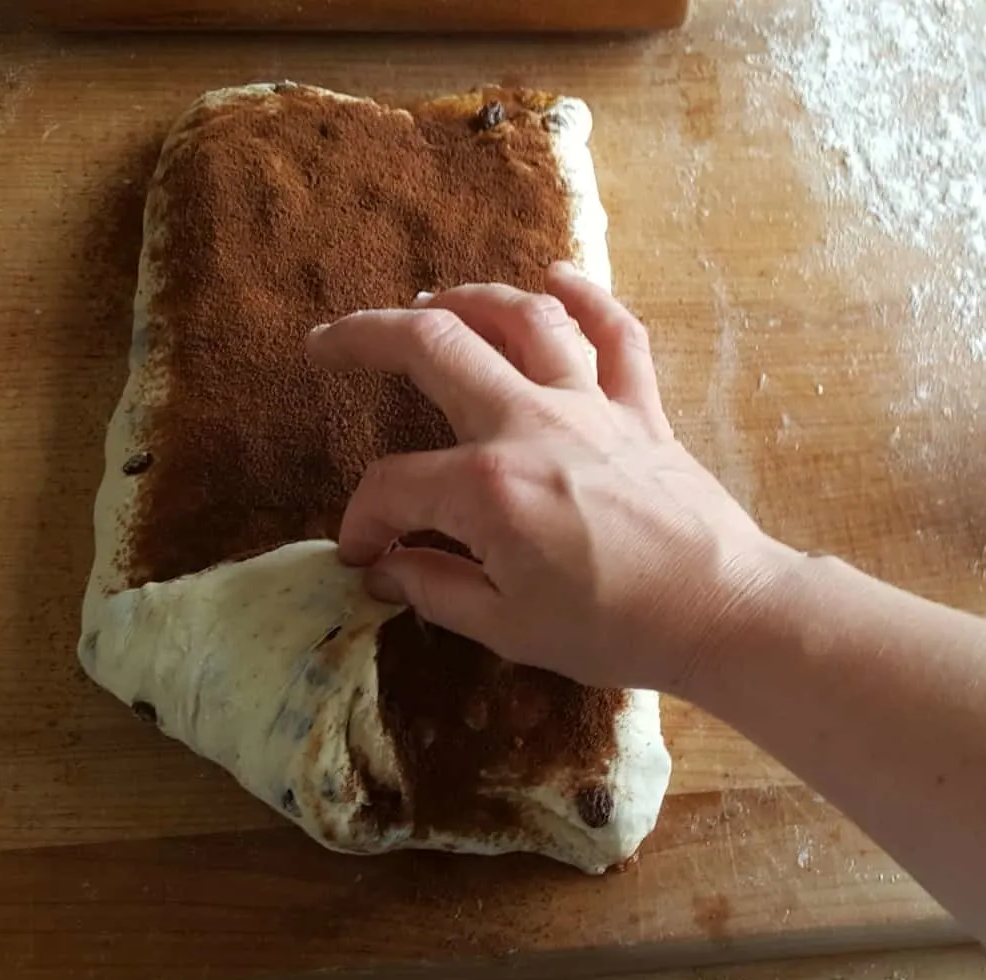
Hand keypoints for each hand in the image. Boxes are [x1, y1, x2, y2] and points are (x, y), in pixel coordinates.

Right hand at [306, 263, 791, 693]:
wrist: (722, 612)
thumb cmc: (613, 629)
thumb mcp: (507, 627)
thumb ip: (435, 589)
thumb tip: (386, 569)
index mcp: (487, 487)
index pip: (395, 487)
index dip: (365, 520)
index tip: (363, 553)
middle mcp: (530, 424)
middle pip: (434, 348)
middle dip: (368, 337)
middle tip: (329, 341)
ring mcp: (590, 406)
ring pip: (522, 320)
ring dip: (467, 299)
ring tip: (430, 301)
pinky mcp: (640, 409)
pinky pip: (616, 335)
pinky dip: (587, 298)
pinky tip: (557, 277)